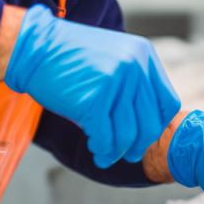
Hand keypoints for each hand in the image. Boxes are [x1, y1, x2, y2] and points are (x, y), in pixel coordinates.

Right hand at [5, 5, 179, 168]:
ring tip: (105, 155)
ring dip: (117, 151)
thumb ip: (132, 85)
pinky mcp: (94, 99)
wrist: (35, 48)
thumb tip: (143, 126)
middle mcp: (134, 67)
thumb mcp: (112, 59)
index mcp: (143, 55)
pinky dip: (101, 149)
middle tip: (126, 154)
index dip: (156, 126)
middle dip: (138, 145)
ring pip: (128, 135)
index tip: (142, 136)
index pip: (167, 103)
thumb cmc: (69, 58)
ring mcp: (115, 83)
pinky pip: (105, 137)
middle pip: (151, 123)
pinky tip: (95, 149)